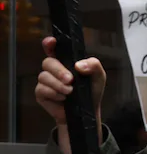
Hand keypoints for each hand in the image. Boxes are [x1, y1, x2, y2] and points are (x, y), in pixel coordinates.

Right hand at [34, 37, 104, 153]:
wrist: (87, 112)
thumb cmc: (92, 90)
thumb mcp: (98, 76)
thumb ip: (94, 66)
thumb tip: (79, 65)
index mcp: (67, 60)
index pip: (54, 48)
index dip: (50, 43)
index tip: (51, 42)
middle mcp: (54, 68)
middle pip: (48, 62)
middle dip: (59, 71)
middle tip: (70, 80)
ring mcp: (46, 81)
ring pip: (44, 76)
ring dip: (58, 85)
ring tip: (70, 92)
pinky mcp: (41, 93)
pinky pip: (41, 89)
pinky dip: (54, 93)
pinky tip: (63, 98)